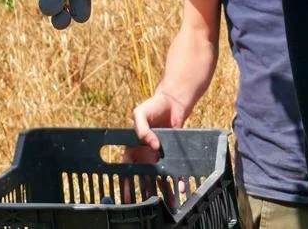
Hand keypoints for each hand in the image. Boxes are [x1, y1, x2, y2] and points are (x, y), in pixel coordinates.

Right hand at [122, 91, 187, 205]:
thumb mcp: (140, 113)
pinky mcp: (172, 154)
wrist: (172, 102)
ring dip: (165, 190)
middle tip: (148, 205)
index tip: (126, 196)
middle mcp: (145, 154)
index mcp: (133, 147)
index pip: (126, 167)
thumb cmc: (151, 106)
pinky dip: (178, 180)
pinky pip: (175, 169)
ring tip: (170, 202)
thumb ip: (141, 128)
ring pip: (160, 177)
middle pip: (144, 177)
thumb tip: (152, 145)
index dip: (126, 181)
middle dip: (146, 191)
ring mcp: (159, 156)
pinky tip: (182, 188)